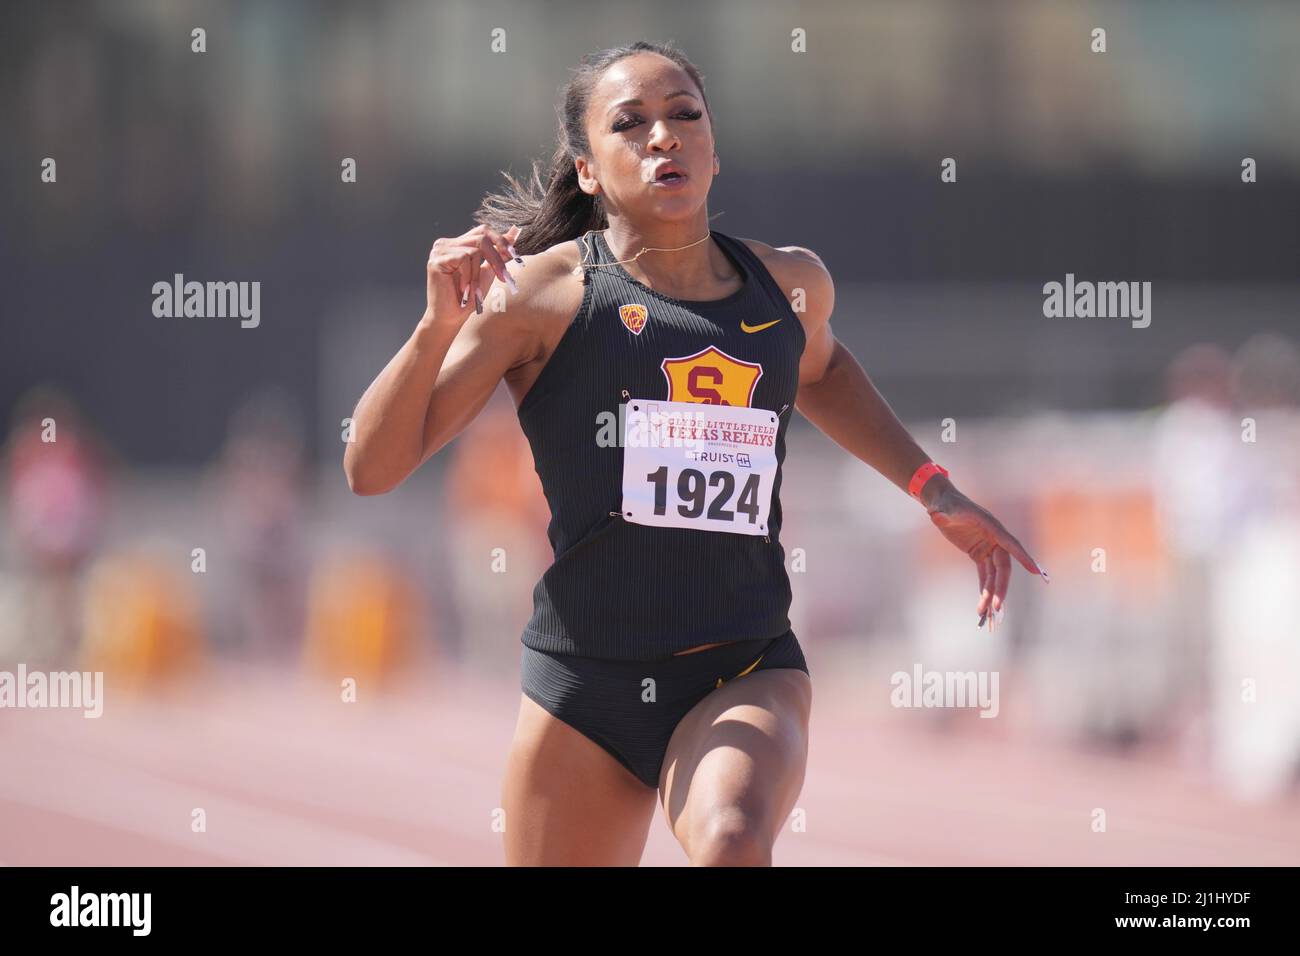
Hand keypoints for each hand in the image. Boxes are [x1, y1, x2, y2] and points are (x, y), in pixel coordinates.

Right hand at [425, 224, 522, 325]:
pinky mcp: (436, 259)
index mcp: (458, 244)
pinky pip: (463, 258)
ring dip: (478, 275)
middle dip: (496, 258)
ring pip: (474, 251)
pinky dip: (468, 277)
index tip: (514, 255)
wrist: (451, 318)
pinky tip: (463, 290)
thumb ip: (498, 253)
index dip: (500, 240)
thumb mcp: (488, 272)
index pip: (483, 231)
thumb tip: (515, 232)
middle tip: (504, 277)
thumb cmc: (469, 298)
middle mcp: (447, 243)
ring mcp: (439, 250)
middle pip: (481, 238)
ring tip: (475, 291)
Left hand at [921, 478, 1048, 630]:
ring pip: (995, 575)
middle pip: (1003, 568)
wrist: (942, 503)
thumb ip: (942, 515)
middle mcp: (994, 538)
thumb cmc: (944, 504)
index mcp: (991, 526)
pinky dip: (985, 589)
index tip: (1036, 572)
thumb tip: (937, 516)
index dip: (1024, 558)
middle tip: (996, 608)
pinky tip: (984, 606)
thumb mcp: (942, 509)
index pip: (1010, 544)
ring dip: (992, 594)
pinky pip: (986, 575)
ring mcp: (988, 547)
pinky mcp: (980, 553)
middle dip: (1000, 588)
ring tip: (987, 615)